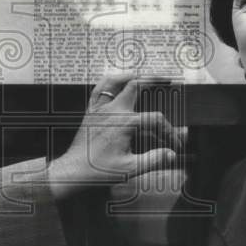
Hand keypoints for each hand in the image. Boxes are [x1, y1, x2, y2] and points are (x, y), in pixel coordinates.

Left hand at [46, 73, 184, 200]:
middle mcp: (112, 111)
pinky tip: (115, 81)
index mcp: (125, 123)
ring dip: (131, 76)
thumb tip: (170, 155)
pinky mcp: (91, 111)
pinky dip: (109, 82)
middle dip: (154, 81)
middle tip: (166, 80)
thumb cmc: (97, 171)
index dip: (168, 131)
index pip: (155, 120)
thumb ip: (154, 160)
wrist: (73, 171)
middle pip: (136, 85)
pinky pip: (99, 89)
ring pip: (115, 81)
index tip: (172, 143)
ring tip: (142, 74)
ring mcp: (100, 108)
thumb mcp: (130, 168)